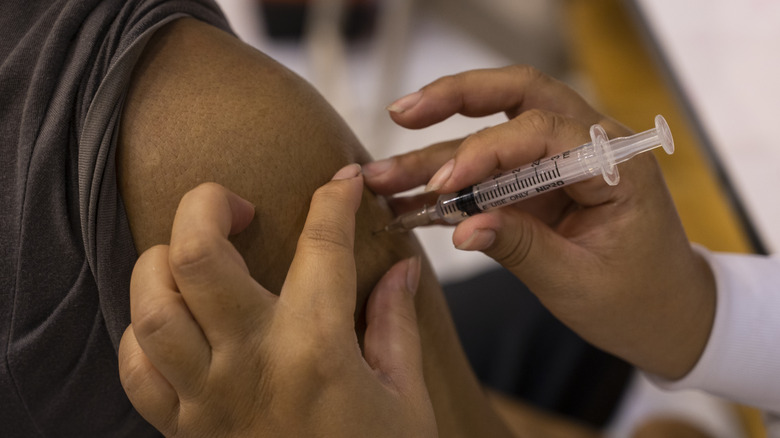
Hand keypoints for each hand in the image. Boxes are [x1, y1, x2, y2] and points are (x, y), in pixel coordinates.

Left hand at [118, 165, 436, 436]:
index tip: (344, 183)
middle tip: (239, 205)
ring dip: (164, 261)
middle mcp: (251, 363)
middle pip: (195, 254)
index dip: (335, 200)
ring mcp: (206, 397)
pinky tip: (177, 323)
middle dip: (209, 204)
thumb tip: (403, 268)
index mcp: (317, 351)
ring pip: (151, 303)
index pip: (320, 246)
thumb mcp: (406, 399)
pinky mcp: (182, 428)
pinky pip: (136, 366)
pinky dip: (145, 331)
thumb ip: (397, 324)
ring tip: (197, 257)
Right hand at [365, 66, 715, 379]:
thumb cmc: (639, 298)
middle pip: (517, 94)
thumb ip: (520, 248)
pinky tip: (406, 198)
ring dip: (435, 151)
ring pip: (492, 132)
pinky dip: (447, 183)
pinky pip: (487, 173)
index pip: (540, 131)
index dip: (484, 151)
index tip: (442, 185)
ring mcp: (559, 162)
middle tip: (402, 115)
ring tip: (382, 173)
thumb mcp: (579, 281)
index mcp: (614, 163)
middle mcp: (587, 145)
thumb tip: (462, 229)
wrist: (668, 315)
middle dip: (455, 98)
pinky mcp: (538, 184)